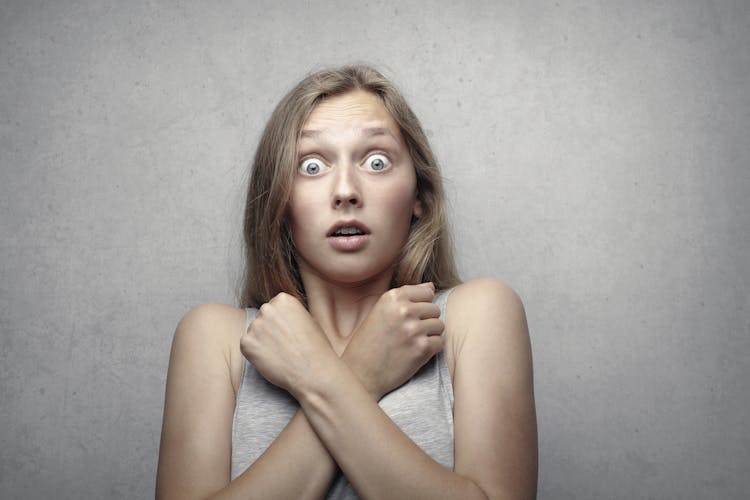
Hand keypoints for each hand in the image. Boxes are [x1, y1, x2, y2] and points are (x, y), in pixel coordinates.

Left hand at [240, 292, 335, 395]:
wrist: (313, 372)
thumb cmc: (316, 348)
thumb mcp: (309, 320)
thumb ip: (291, 314)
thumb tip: (280, 317)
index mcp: (283, 300)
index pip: (274, 307)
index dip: (281, 322)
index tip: (288, 333)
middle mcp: (267, 308)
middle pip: (262, 317)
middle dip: (269, 329)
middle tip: (282, 345)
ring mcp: (255, 325)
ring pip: (254, 332)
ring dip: (262, 341)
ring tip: (279, 354)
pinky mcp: (246, 343)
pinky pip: (247, 346)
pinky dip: (255, 354)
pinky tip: (271, 360)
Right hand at [342, 283, 444, 398]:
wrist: (360, 374)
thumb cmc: (368, 343)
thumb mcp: (380, 312)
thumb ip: (405, 298)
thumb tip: (431, 286)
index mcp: (392, 297)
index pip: (426, 292)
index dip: (421, 305)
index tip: (409, 317)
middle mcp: (404, 310)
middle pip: (434, 309)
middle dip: (426, 321)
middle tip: (410, 334)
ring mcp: (414, 329)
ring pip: (439, 326)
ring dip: (430, 335)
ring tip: (412, 343)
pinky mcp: (422, 348)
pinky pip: (440, 342)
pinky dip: (432, 349)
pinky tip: (416, 353)